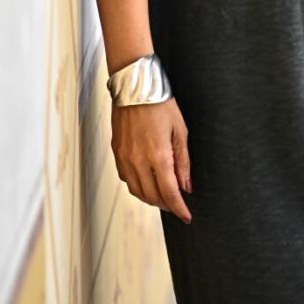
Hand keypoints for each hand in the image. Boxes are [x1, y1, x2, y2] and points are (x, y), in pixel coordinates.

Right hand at [111, 95, 192, 222]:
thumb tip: (186, 186)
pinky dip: (138, 187)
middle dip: (167, 205)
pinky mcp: (117, 154)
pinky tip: (147, 182)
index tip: (187, 217)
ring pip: (137, 192)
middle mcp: (138, 161)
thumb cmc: (160, 103)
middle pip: (153, 196)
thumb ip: (183, 161)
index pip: (169, 192)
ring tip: (164, 197)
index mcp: (158, 155)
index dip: (179, 208)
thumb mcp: (180, 129)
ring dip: (152, 199)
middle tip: (178, 205)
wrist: (135, 87)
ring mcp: (125, 159)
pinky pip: (127, 180)